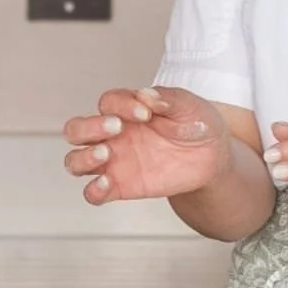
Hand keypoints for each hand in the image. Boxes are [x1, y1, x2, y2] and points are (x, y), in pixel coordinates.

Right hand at [65, 86, 232, 203]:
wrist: (211, 157)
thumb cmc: (197, 125)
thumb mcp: (190, 106)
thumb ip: (168, 98)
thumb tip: (146, 94)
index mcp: (128, 110)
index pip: (108, 102)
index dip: (121, 104)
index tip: (146, 113)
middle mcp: (114, 135)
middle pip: (76, 129)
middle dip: (88, 127)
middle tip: (116, 127)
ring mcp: (114, 161)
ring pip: (75, 160)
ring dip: (83, 158)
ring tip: (105, 153)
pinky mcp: (121, 186)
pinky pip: (93, 192)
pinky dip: (93, 190)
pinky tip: (106, 184)